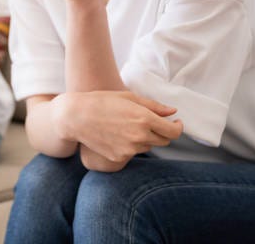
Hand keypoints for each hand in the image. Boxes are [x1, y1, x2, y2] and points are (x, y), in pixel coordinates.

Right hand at [57, 91, 182, 171]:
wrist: (76, 116)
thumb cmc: (102, 101)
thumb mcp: (129, 97)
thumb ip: (154, 106)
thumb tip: (173, 112)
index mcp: (145, 119)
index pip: (173, 131)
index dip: (178, 127)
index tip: (175, 123)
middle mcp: (140, 136)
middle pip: (163, 141)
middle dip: (162, 132)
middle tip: (151, 122)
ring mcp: (129, 149)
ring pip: (148, 146)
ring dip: (145, 138)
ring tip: (128, 126)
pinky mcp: (119, 157)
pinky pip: (133, 152)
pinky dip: (131, 145)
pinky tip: (118, 134)